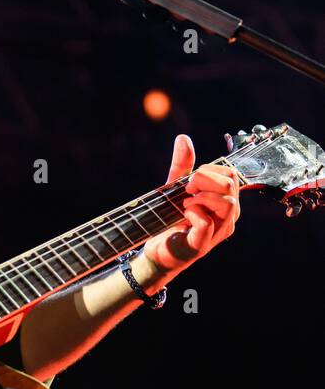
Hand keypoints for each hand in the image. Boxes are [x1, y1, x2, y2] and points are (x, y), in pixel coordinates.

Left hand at [142, 134, 240, 275]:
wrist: (157, 250)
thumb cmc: (170, 220)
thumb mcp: (175, 189)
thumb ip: (182, 166)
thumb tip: (183, 138)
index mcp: (226, 203)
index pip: (231, 175)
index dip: (211, 170)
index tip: (192, 177)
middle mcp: (227, 218)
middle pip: (231, 185)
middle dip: (205, 179)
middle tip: (187, 187)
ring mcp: (217, 233)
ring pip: (226, 204)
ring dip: (202, 195)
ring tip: (186, 200)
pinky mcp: (201, 246)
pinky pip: (206, 223)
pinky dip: (193, 212)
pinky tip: (183, 212)